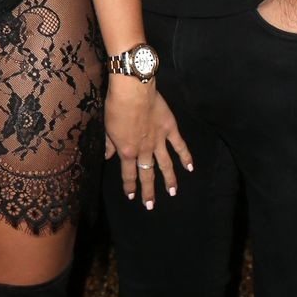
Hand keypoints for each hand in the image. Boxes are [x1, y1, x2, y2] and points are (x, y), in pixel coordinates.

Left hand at [105, 77, 193, 210]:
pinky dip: (185, 157)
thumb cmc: (115, 106)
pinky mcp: (169, 128)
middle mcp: (144, 149)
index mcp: (127, 150)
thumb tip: (108, 157)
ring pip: (165, 164)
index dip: (130, 186)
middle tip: (151, 206)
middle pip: (147, 174)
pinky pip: (179, 146)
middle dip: (148, 191)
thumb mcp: (107, 127)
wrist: (132, 90)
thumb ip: (109, 144)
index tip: (131, 196)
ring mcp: (159, 140)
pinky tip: (190, 168)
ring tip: (173, 192)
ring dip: (169, 180)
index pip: (128, 173)